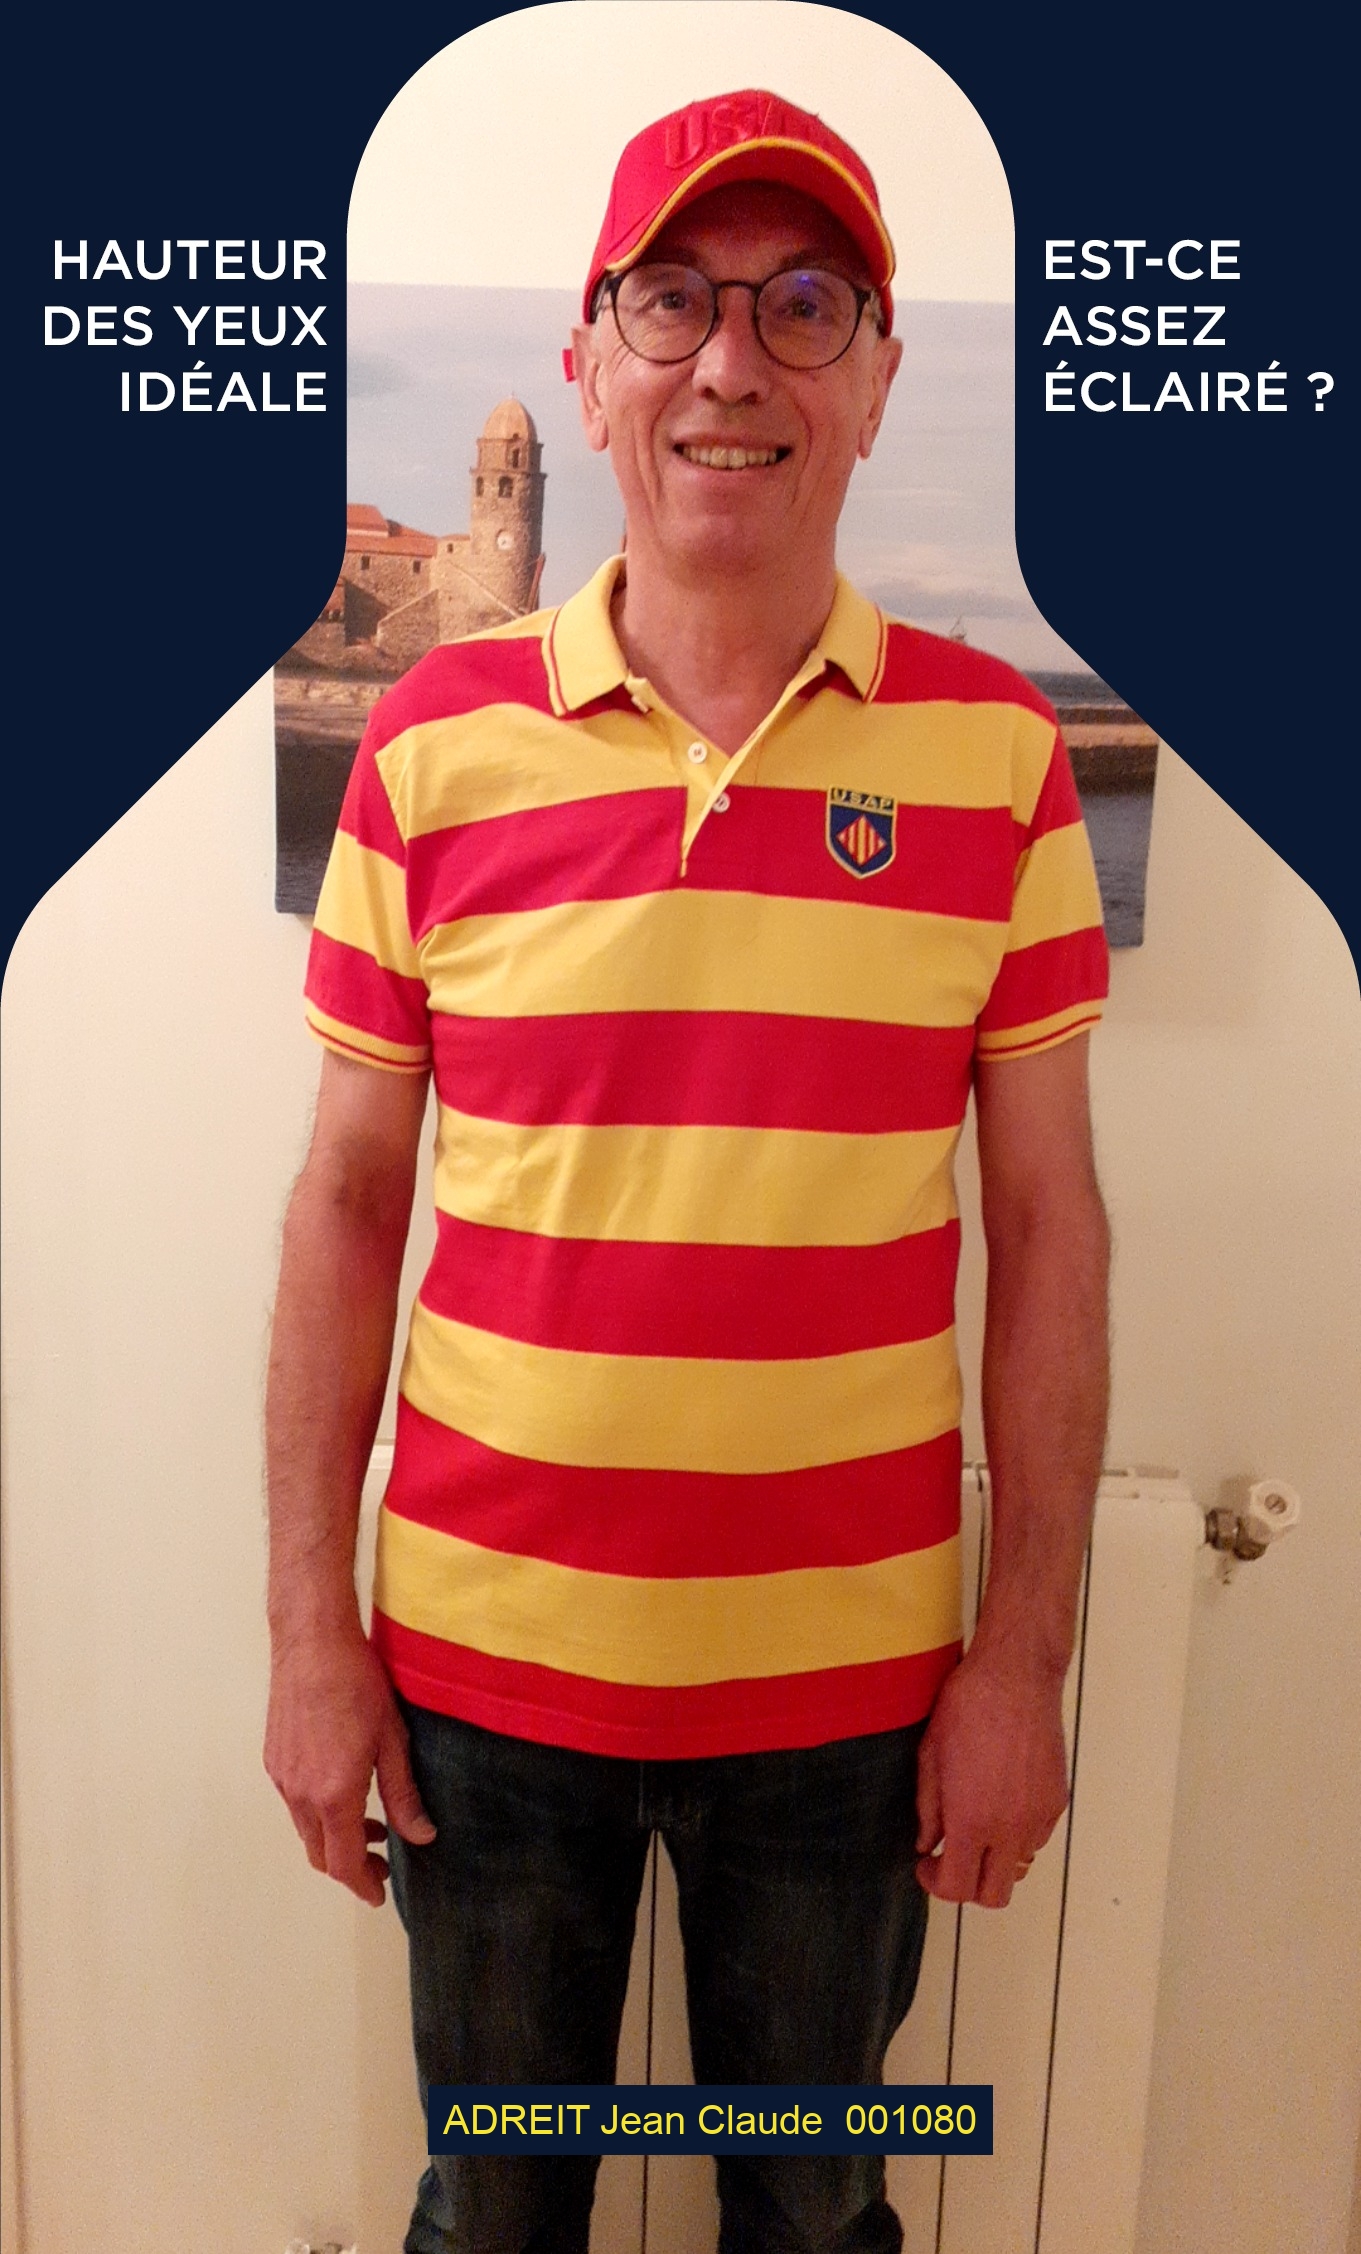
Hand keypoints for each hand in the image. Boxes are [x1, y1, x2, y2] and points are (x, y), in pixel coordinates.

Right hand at [264, 1626, 435, 1905]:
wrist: (312, 1642)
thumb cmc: (358, 1684)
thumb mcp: (393, 1740)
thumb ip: (404, 1794)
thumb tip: (422, 1836)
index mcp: (332, 1794)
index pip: (342, 1863)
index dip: (361, 1884)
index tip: (379, 1893)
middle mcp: (300, 1793)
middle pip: (319, 1854)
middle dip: (349, 1866)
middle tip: (380, 1859)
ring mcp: (282, 1776)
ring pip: (305, 1829)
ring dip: (334, 1837)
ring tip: (370, 1823)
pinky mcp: (274, 1759)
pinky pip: (295, 1803)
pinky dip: (318, 1813)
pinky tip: (343, 1790)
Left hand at [914, 1648, 1068, 1908]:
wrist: (1016, 1677)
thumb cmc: (967, 1709)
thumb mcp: (931, 1757)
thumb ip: (928, 1809)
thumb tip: (927, 1843)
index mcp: (971, 1821)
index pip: (957, 1888)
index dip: (935, 1883)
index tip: (927, 1862)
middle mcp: (1009, 1829)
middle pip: (993, 1895)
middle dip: (967, 1885)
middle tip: (950, 1856)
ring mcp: (1038, 1818)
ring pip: (1017, 1868)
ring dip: (994, 1859)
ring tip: (977, 1824)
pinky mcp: (1057, 1802)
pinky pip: (1036, 1839)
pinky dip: (1017, 1835)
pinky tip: (1002, 1802)